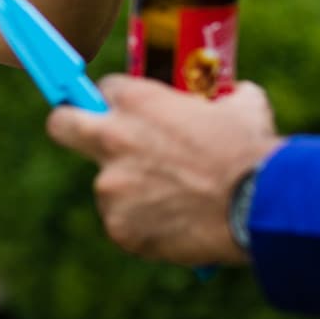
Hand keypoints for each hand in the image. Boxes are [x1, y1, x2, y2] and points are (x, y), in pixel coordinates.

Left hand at [46, 76, 282, 266]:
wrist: (257, 205)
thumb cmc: (253, 151)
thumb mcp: (243, 105)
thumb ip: (225, 96)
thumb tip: (234, 95)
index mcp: (138, 102)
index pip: (106, 90)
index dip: (122, 103)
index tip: (134, 115)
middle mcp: (113, 139)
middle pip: (61, 124)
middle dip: (70, 127)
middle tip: (93, 140)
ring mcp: (111, 187)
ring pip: (108, 187)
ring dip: (132, 193)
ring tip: (177, 202)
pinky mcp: (118, 227)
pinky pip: (125, 224)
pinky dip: (146, 228)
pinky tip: (179, 226)